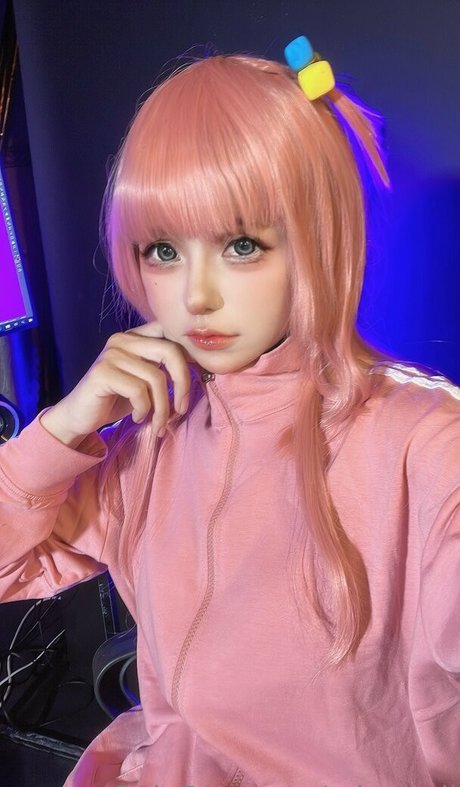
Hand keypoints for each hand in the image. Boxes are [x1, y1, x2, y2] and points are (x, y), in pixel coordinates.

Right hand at [40, 323, 190, 446]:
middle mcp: (123, 339)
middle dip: (183, 383)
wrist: (80, 416)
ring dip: (162, 408)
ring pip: (156, 379)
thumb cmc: (117, 399)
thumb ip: (164, 367)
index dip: (189, 354)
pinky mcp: (102, 373)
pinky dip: (144, 410)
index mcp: (135, 336)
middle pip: (170, 352)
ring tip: (157, 423)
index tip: (198, 378)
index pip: (171, 333)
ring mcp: (111, 354)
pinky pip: (139, 391)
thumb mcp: (145, 380)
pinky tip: (137, 417)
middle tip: (182, 409)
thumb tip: (200, 367)